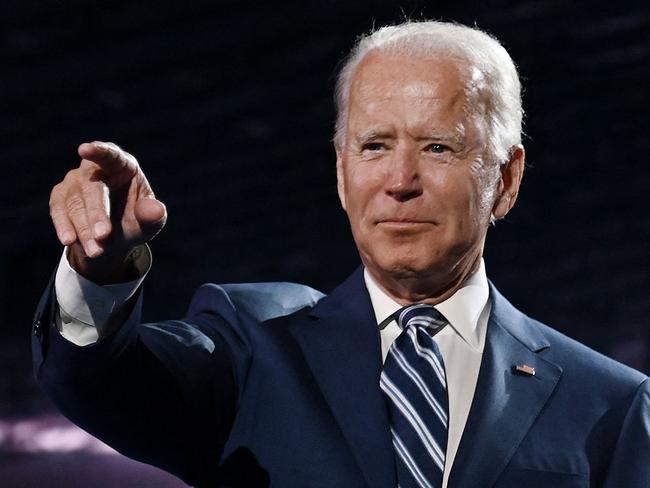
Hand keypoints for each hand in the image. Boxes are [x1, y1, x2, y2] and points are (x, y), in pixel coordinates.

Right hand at [49, 141, 166, 281]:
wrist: (114, 239)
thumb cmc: (136, 222)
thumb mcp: (149, 222)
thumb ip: (153, 216)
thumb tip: (156, 210)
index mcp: (122, 166)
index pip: (111, 155)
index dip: (99, 152)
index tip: (84, 149)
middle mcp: (95, 169)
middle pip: (92, 187)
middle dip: (97, 214)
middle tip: (103, 236)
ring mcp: (75, 181)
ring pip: (75, 203)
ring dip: (84, 229)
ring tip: (96, 251)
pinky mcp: (60, 196)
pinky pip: (59, 210)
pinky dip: (64, 226)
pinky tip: (69, 241)